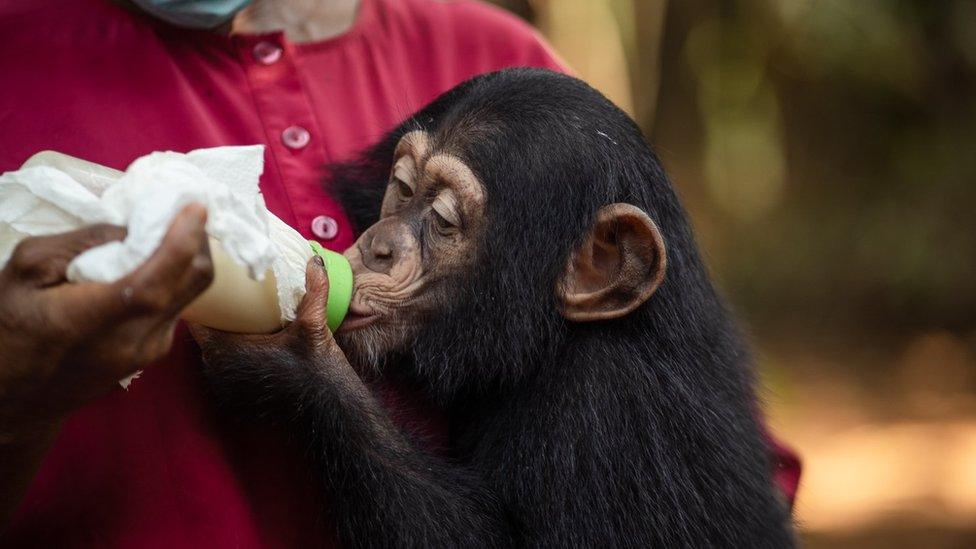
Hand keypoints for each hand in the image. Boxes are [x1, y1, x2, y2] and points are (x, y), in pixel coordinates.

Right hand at [0, 204, 213, 434]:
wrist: (17, 396)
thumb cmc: (11, 328)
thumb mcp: (26, 272)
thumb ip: (79, 244)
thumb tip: (131, 227)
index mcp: (87, 322)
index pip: (153, 284)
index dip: (181, 243)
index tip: (195, 206)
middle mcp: (130, 341)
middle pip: (193, 281)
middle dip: (196, 237)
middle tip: (180, 209)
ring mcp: (150, 349)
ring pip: (194, 291)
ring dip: (189, 255)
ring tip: (167, 230)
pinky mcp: (157, 351)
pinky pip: (181, 303)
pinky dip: (177, 275)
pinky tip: (154, 262)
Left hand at [190, 256, 358, 415]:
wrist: (327, 402)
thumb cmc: (316, 367)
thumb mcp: (314, 324)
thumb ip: (314, 289)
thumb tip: (315, 260)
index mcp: (227, 351)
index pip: (196, 320)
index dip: (201, 299)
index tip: (210, 283)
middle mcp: (220, 370)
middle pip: (203, 332)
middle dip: (211, 312)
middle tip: (223, 290)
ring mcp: (226, 384)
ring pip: (212, 348)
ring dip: (220, 331)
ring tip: (231, 309)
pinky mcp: (236, 392)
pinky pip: (222, 363)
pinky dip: (228, 348)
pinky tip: (243, 334)